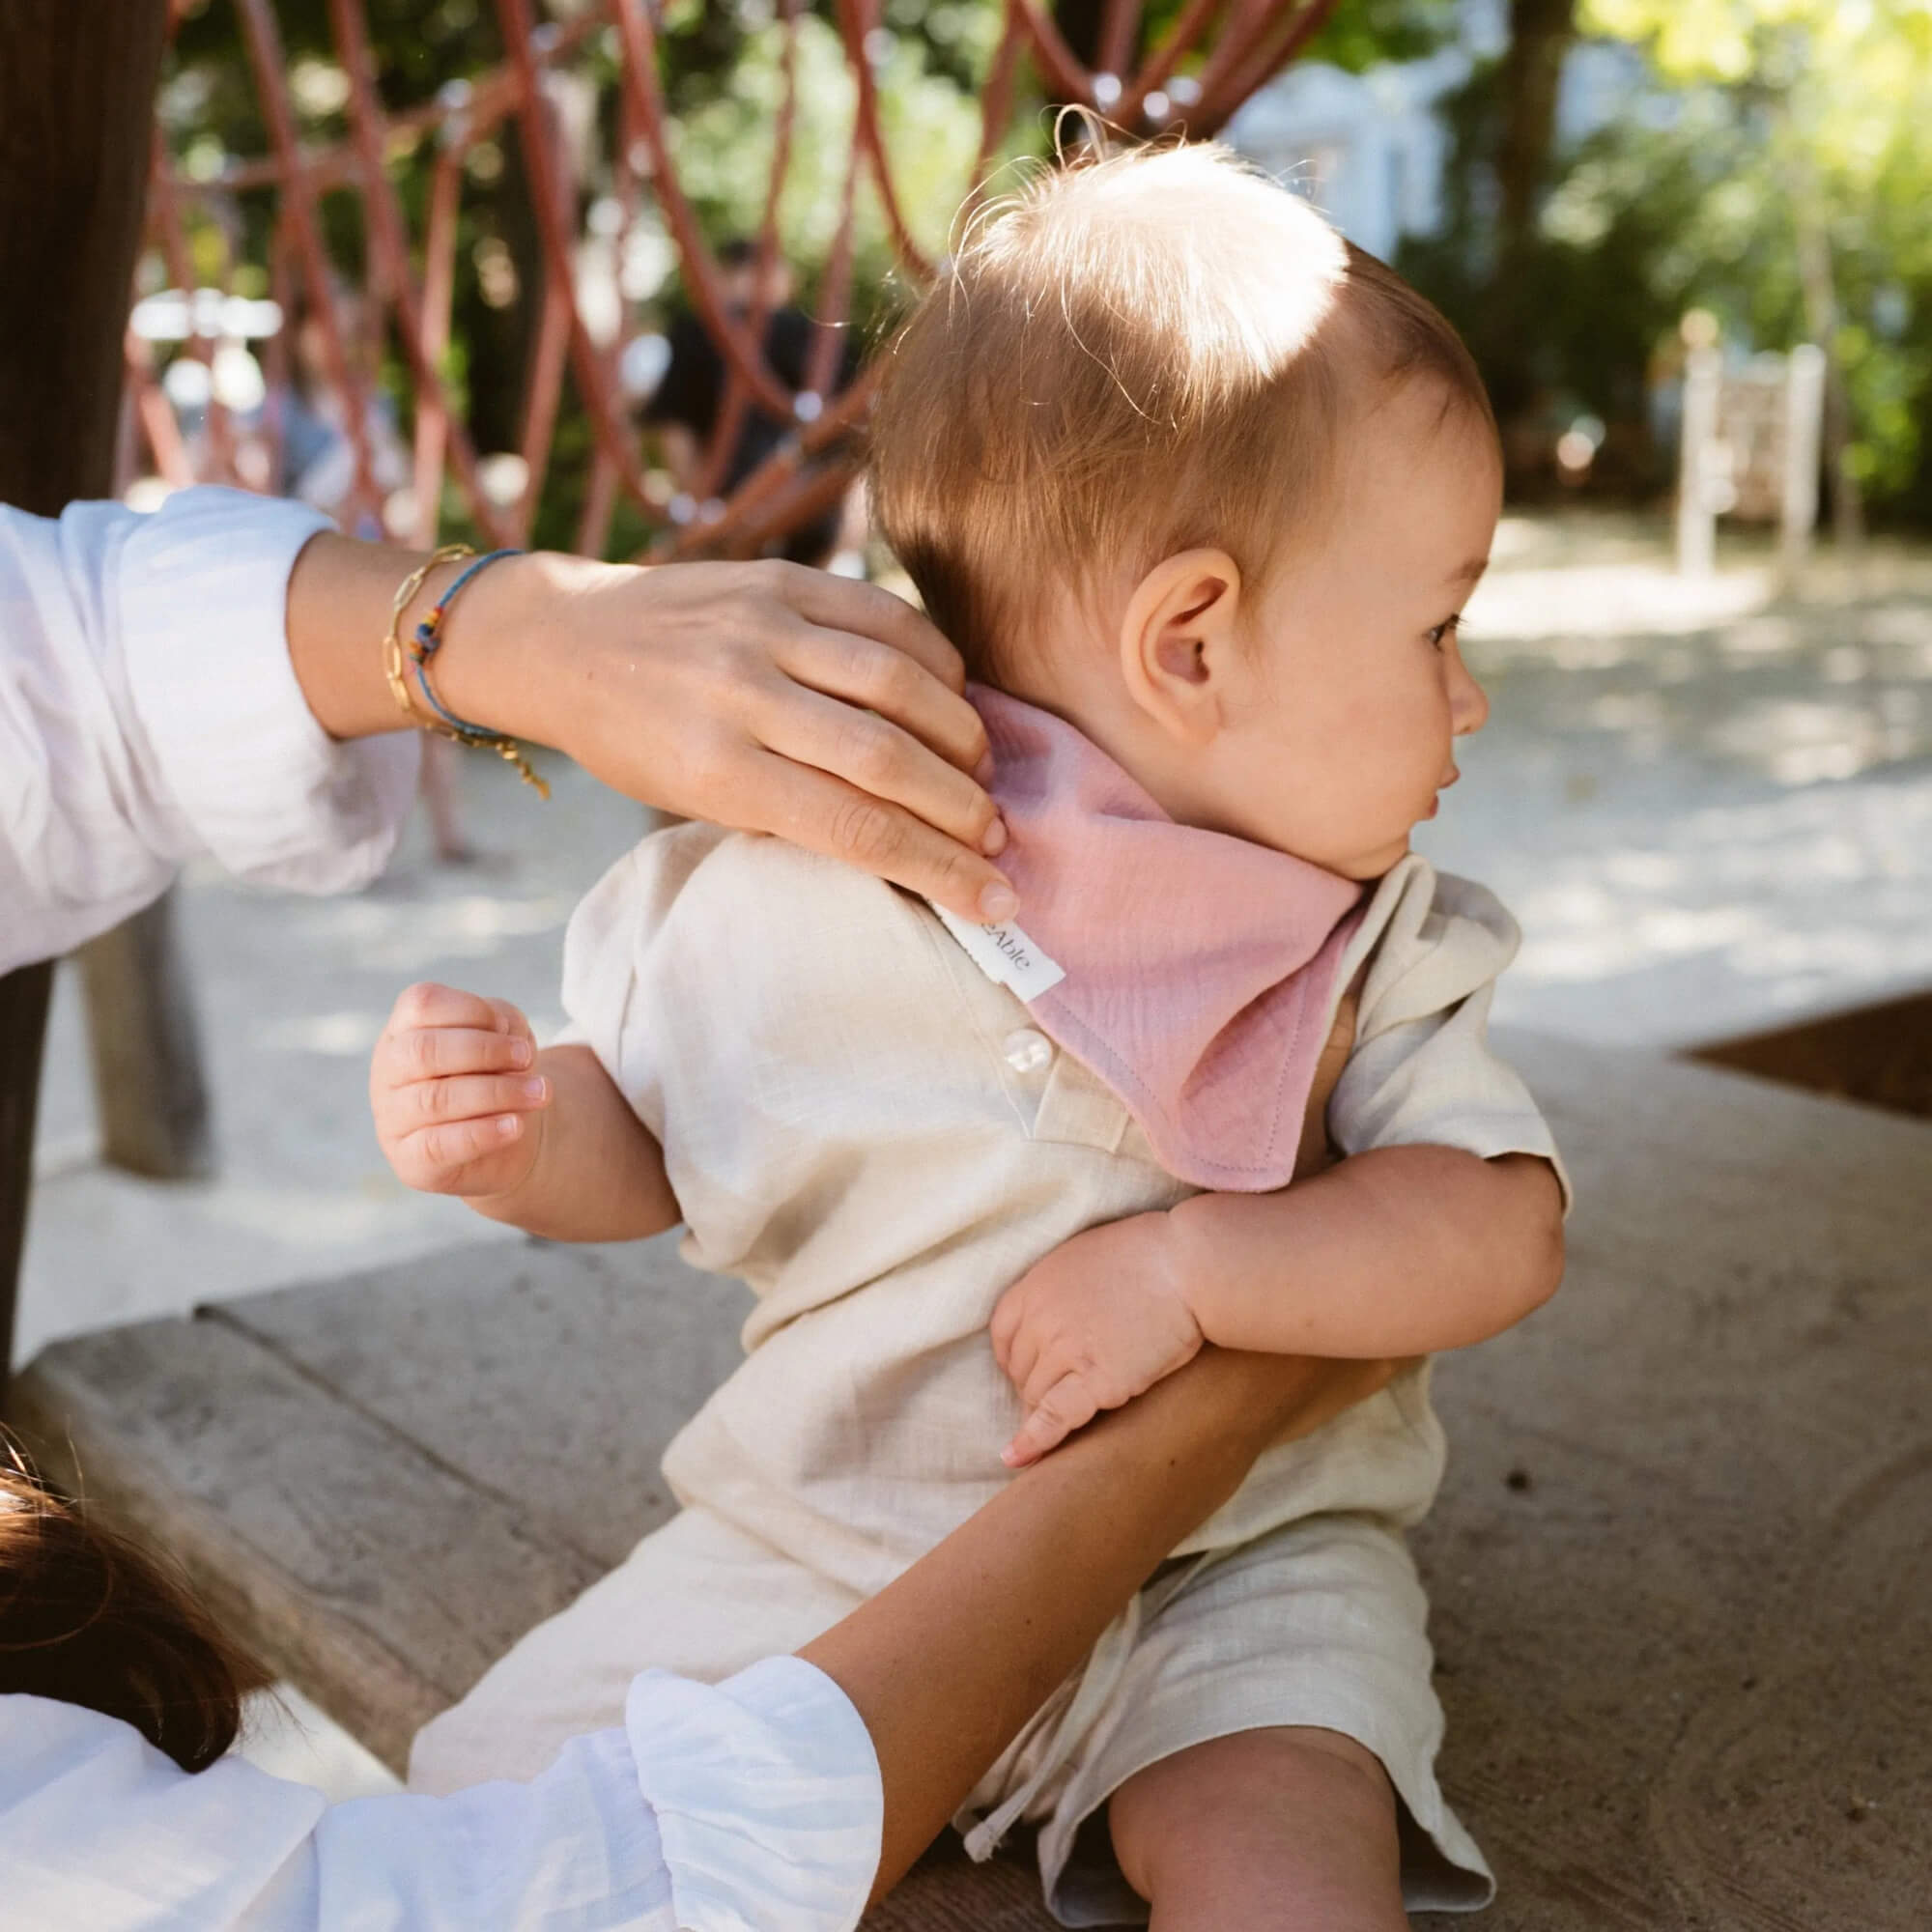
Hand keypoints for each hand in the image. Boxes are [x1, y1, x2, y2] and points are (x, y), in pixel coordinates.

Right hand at [370, 982, 549, 1198]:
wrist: (506, 1136)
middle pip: (423, 1051)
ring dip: (497, 1093)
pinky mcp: (409, 1160)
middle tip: (527, 1058)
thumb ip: (500, 1022)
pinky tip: (515, 1126)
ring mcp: (392, 1117)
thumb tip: (498, 1034)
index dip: (472, 1010)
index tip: (509, 1028)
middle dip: (485, 1051)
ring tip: (540, 1093)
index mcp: (404, 1029)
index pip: (422, 1003)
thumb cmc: (498, 1071)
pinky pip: (439, 1146)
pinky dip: (483, 1133)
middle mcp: (388, 1070)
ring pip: (435, 1100)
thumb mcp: (504, 1035)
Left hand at [445, 551, 1019, 924]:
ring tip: (978, 773)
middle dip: (962, 810)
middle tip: (995, 839)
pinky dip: (937, 661)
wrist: (566, 639)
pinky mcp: (780, 576)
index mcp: (714, 769)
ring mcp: (763, 625)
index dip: (939, 869)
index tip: (994, 902)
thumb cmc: (635, 743)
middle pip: (890, 758)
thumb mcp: (692, 801)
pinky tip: (952, 697)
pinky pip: (885, 616)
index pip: (856, 828)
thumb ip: (791, 812)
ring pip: (900, 682)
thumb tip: (911, 840)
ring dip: (960, 736)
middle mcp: (741, 692)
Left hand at [989, 1213, 1204, 1468]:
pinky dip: (1033, 1442)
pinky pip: (1054, 1418)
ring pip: (1035, 1396)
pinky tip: (1017, 1459)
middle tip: (1062, 1389)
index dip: (1014, 1356)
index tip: (1030, 1367)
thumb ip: (1060, 1286)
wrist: (1189, 1266)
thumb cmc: (1150, 1254)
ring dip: (1043, 1408)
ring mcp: (1068, 1352)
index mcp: (1036, 1286)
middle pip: (1019, 1369)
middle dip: (1034, 1383)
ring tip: (1064, 1416)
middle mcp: (1042, 1319)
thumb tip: (1056, 1309)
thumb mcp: (1085, 1255)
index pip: (1003, 1334)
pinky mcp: (1098, 1382)